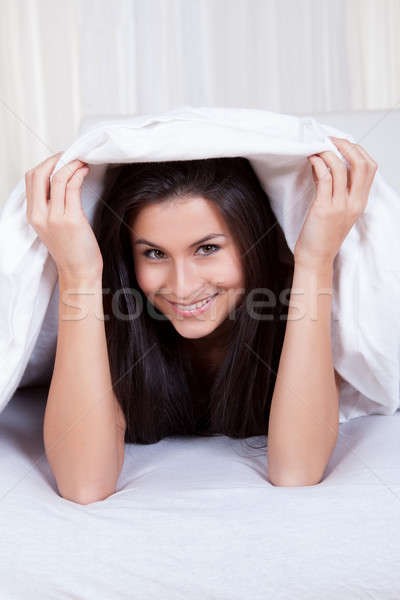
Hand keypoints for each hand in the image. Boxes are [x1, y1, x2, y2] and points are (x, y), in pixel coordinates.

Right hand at [25, 152, 103, 280]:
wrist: (78, 273)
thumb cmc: (72, 251)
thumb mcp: (53, 226)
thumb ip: (52, 206)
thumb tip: (61, 181)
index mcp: (33, 215)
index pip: (31, 178)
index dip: (46, 164)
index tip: (60, 159)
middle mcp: (40, 215)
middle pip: (40, 173)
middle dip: (57, 159)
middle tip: (71, 156)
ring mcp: (54, 217)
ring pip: (58, 178)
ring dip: (72, 164)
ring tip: (82, 162)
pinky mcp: (71, 220)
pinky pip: (72, 187)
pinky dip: (79, 174)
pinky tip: (85, 172)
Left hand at [294, 137, 377, 270]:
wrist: (315, 259)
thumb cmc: (322, 236)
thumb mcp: (337, 211)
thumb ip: (336, 190)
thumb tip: (326, 164)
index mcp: (360, 202)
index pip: (370, 168)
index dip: (357, 151)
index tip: (341, 144)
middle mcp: (353, 203)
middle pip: (362, 164)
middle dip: (347, 146)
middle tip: (331, 140)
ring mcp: (340, 206)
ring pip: (341, 168)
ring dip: (327, 153)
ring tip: (316, 149)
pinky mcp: (324, 209)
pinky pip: (324, 178)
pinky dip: (318, 164)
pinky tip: (311, 160)